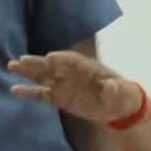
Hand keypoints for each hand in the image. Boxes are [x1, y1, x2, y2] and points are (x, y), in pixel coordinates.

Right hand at [8, 51, 142, 123]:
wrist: (118, 108)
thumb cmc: (122, 94)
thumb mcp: (122, 92)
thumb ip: (114, 88)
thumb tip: (109, 84)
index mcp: (90, 67)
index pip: (74, 60)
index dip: (63, 58)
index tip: (51, 57)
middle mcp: (74, 74)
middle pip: (55, 66)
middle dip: (39, 63)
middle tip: (22, 60)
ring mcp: (66, 85)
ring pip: (45, 77)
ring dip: (29, 73)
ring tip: (13, 67)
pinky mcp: (60, 98)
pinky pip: (43, 94)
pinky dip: (30, 93)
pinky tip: (16, 89)